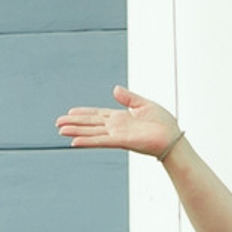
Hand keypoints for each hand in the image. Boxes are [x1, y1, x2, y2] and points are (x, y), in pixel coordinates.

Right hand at [57, 86, 180, 157]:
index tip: (70, 112)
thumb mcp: (144, 104)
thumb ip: (128, 98)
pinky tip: (74, 142)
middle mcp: (116, 127)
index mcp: (121, 118)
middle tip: (58, 123)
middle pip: (91, 124)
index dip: (83, 113)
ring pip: (92, 133)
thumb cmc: (163, 123)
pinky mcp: (121, 141)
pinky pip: (101, 141)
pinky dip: (87, 141)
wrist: (173, 137)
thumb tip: (114, 89)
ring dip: (76, 132)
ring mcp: (117, 135)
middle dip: (74, 123)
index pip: (97, 115)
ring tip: (61, 131)